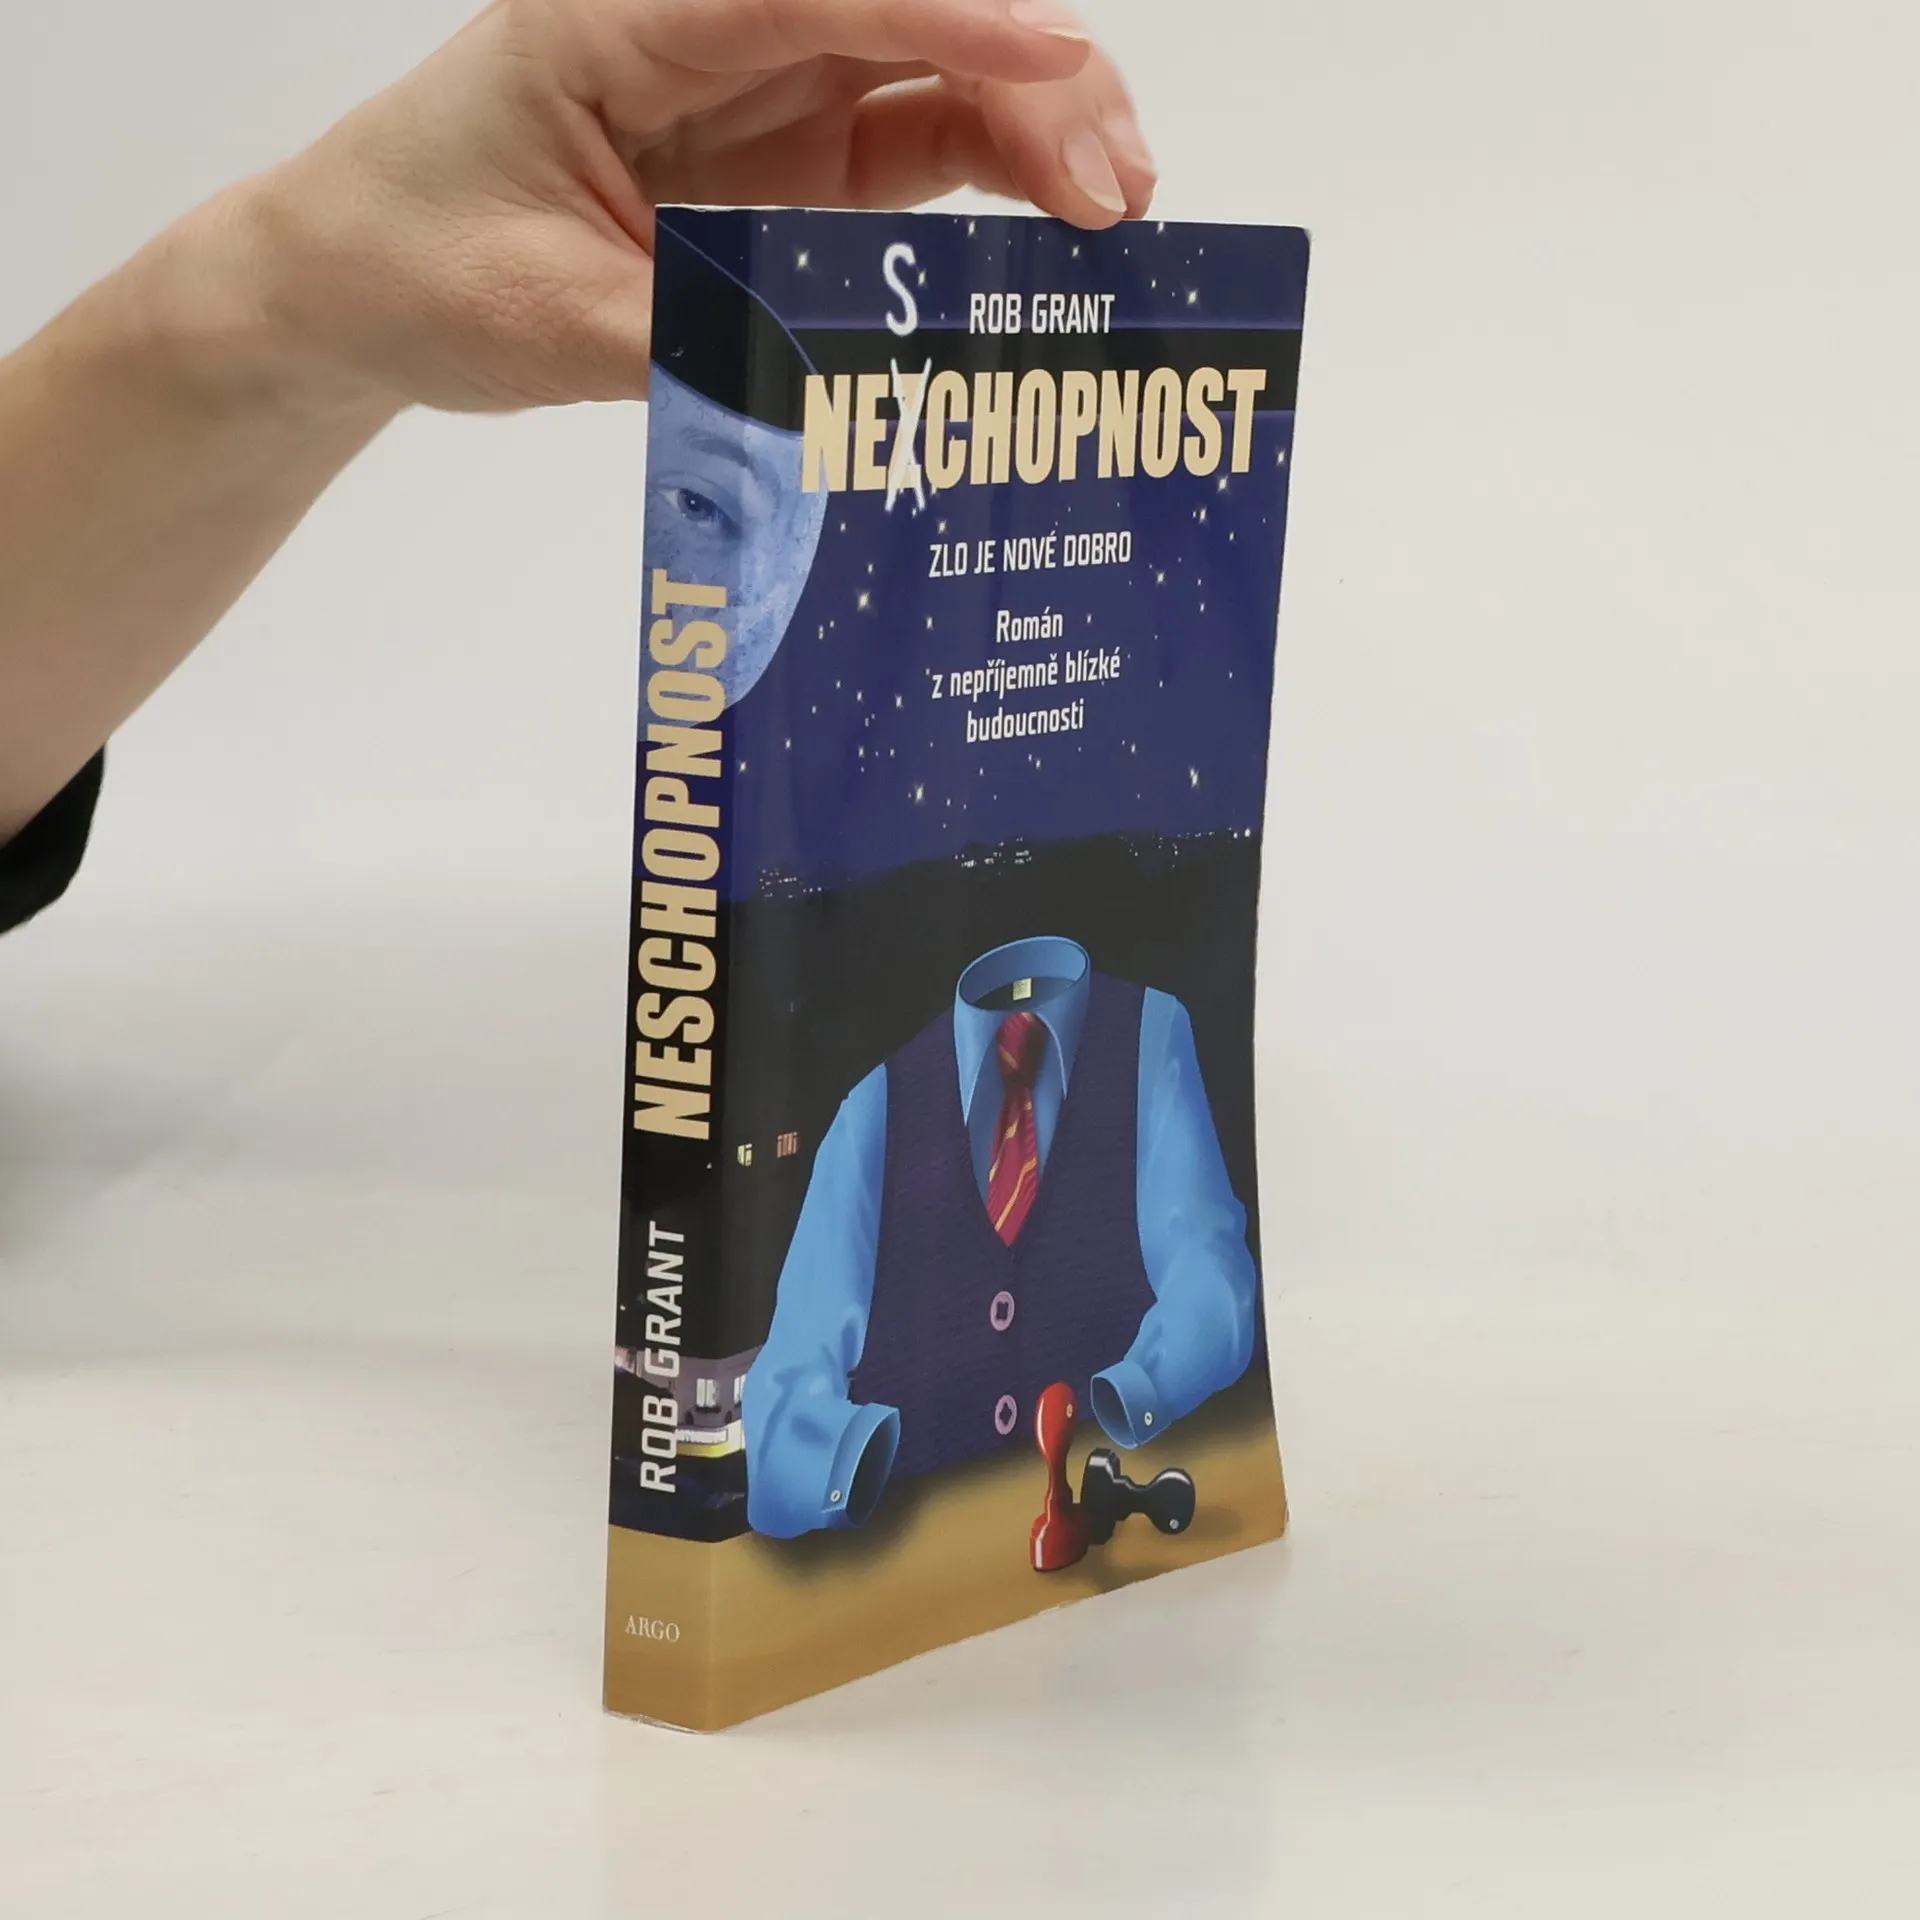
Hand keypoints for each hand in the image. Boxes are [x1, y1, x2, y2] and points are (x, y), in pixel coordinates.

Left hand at [223, 0, 1156, 414]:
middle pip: (904, 21)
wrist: (353, 286)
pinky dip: (990, 183)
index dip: (949, 19)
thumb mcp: (540, 319)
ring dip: (1034, 130)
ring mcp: (755, 101)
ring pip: (929, 80)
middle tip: (1115, 187)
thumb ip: (683, 345)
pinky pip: (907, 153)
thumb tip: (828, 399)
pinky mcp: (779, 169)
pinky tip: (1048, 232)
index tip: (1057, 68)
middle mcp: (709, 41)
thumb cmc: (413, 266)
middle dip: (1031, 83)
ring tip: (1114, 209)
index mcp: (624, 25)